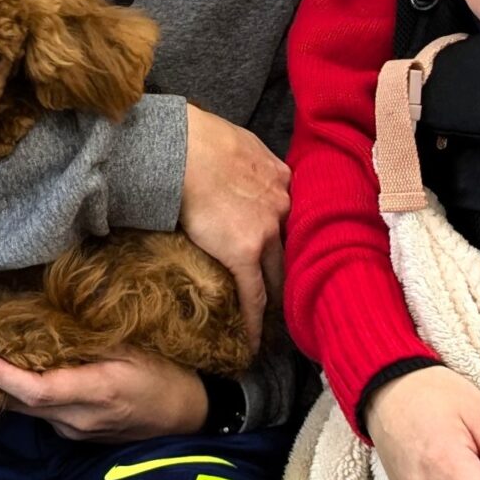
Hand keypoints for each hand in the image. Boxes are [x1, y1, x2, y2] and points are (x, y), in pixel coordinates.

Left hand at [0, 348, 208, 441]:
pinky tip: (25, 372)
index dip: (1, 376)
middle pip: (21, 403)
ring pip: (28, 411)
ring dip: (7, 387)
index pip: (37, 390)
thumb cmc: (167, 375)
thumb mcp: (133, 348)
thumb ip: (89, 340)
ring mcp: (77, 433)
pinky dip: (27, 395)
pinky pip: (42, 415)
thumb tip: (46, 322)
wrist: (189, 417)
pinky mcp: (77, 438)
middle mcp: (80, 420)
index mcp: (97, 392)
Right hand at [179, 105, 290, 351]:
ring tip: (279, 323)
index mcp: (282, 179)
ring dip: (280, 298)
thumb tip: (238, 170)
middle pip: (294, 249)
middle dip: (297, 273)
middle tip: (296, 297)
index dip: (293, 239)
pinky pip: (254, 294)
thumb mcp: (239, 143)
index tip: (295, 257)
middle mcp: (284, 207)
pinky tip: (253, 341)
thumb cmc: (198, 137)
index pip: (294, 217)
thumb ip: (248, 164)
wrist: (182, 147)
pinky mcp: (244, 253)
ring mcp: (267, 232)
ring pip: (280, 274)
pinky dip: (254, 320)